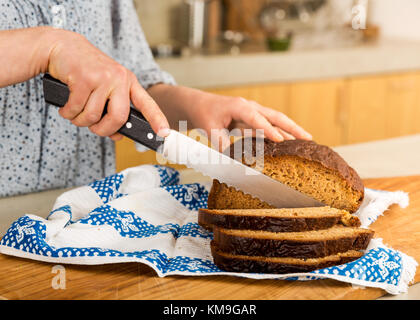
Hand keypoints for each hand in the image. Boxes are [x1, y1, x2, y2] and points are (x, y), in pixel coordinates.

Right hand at [47, 30, 168, 139]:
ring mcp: (103, 77)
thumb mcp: (104, 89)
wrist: (62, 46)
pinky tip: (65, 107)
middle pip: (119, 118)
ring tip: (75, 111)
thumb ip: (112, 111)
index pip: (147, 104)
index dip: (157, 120)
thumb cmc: (84, 71)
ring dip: (80, 121)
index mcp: (128, 82)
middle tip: (94, 128)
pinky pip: (76, 109)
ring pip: (93, 116)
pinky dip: (68, 113)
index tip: (165, 133)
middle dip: (103, 130)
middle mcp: (119, 78)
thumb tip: (118, 135)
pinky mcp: (84, 78)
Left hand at [195, 94, 311, 148]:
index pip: (258, 119)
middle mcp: (250, 107)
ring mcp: (253, 111)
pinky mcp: (252, 118)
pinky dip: (279, 132)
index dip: (269, 130)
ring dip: (290, 130)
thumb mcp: (210, 129)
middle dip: (292, 127)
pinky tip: (288, 142)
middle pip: (276, 116)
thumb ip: (221, 144)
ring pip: (275, 120)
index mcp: (239, 106)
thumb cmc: (204, 114)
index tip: (281, 140)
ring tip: (306, 141)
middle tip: (309, 139)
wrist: (198, 103)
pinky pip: (269, 125)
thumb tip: (231, 162)